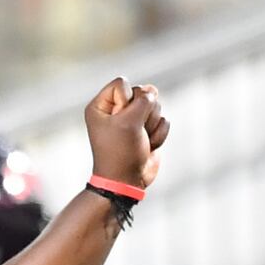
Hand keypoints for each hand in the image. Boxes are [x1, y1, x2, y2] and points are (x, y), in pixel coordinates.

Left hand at [85, 75, 166, 191]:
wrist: (127, 181)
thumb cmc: (121, 152)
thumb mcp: (129, 121)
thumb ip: (144, 100)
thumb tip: (153, 91)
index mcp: (101, 105)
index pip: (123, 83)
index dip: (128, 99)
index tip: (121, 119)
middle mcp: (116, 110)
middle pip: (142, 92)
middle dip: (143, 113)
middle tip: (134, 131)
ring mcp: (132, 120)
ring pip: (155, 106)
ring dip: (151, 125)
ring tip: (140, 140)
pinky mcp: (147, 130)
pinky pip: (163, 121)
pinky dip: (158, 135)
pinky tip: (148, 146)